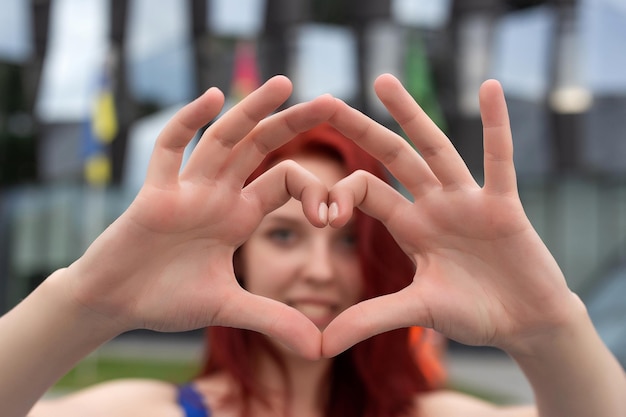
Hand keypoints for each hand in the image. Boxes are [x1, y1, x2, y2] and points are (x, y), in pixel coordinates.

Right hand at [66, 76, 335, 358]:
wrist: (116, 304)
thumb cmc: (167, 299)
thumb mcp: (229, 309)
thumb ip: (273, 320)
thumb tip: (319, 349)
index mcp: (240, 215)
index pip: (286, 183)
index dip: (315, 192)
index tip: (332, 216)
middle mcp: (219, 195)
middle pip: (261, 148)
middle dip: (294, 124)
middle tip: (334, 100)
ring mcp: (188, 189)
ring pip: (224, 140)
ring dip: (251, 111)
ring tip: (284, 84)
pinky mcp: (154, 193)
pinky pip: (169, 150)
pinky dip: (187, 124)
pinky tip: (213, 98)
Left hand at [322, 74, 577, 356]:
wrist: (525, 322)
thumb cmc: (474, 314)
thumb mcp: (417, 311)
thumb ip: (370, 319)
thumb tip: (320, 345)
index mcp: (409, 226)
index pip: (367, 192)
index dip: (341, 194)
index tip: (324, 212)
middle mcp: (433, 205)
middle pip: (391, 158)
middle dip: (360, 131)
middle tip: (326, 100)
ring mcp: (467, 201)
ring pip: (435, 149)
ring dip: (410, 115)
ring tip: (382, 81)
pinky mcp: (503, 204)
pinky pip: (498, 159)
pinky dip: (496, 126)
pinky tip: (487, 89)